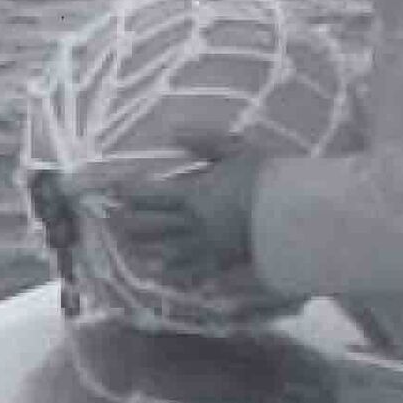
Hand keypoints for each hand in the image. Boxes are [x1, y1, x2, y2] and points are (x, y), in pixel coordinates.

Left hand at [108, 131, 268, 284]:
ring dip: (141, 248)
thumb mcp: (235, 150)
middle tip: (108, 219)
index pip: (148, 195)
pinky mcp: (221, 263)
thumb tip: (171, 129)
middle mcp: (193, 224)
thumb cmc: (266, 179)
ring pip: (163, 251)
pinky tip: (161, 272)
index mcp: (193, 195)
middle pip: (148, 226)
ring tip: (127, 246)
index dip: (125, 193)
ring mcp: (205, 247)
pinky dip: (172, 272)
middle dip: (124, 222)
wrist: (294, 215)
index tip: (110, 190)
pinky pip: (190, 272)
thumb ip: (203, 141)